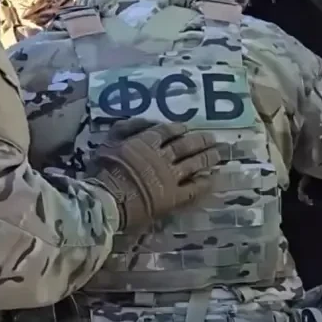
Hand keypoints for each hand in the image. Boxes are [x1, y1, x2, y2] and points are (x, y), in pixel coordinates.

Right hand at [87, 119, 217, 230]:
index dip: (178, 129)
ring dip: (207, 158)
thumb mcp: (108, 141)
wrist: (107, 200)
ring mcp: (171, 177)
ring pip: (194, 164)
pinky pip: (194, 188)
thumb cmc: (102, 171)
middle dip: (200, 140)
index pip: (167, 131)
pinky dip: (204, 183)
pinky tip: (212, 178)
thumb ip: (126, 128)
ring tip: (218, 154)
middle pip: (186, 146)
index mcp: (147, 142)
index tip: (186, 128)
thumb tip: (148, 122)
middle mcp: (163, 157)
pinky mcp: (174, 197)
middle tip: (212, 138)